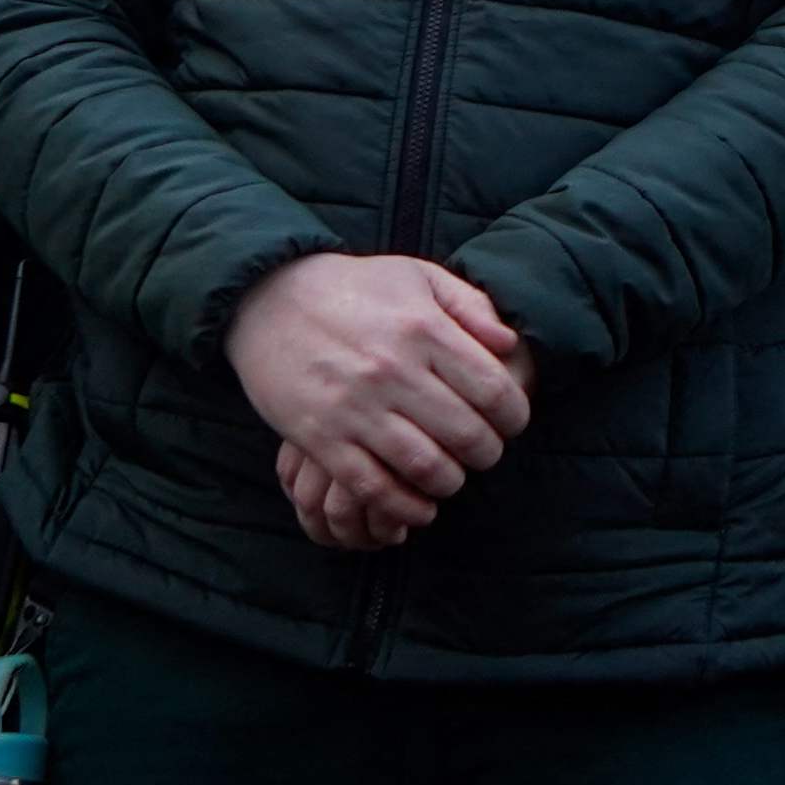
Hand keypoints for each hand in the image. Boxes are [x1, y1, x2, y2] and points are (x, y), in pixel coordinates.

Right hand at [228, 254, 534, 547]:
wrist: (269, 298)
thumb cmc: (355, 287)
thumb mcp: (418, 277)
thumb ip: (470, 306)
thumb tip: (510, 345)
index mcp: (422, 329)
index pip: (493, 389)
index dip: (515, 416)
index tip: (512, 423)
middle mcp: (392, 370)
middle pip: (466, 434)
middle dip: (488, 454)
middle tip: (486, 454)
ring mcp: (354, 407)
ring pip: (424, 467)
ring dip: (450, 483)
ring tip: (453, 478)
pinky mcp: (320, 437)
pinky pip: (372, 487)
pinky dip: (403, 507)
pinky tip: (419, 508)